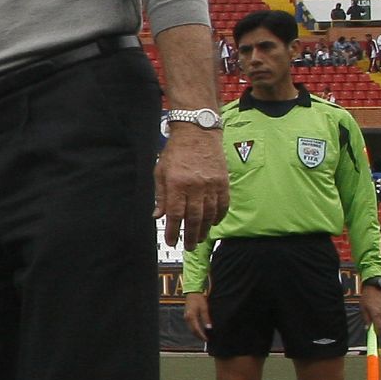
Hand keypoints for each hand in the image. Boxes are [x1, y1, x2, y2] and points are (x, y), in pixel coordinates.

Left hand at [154, 126, 228, 249]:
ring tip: (200, 238)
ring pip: (210, 213)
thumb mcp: (160, 172)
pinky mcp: (223, 181)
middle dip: (191, 235)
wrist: (198, 132)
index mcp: (177, 184)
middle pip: (194, 218)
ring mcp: (211, 184)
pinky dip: (219, 216)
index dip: (173, 231)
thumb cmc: (176, 152)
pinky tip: (214, 223)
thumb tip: (158, 215)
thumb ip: (160, 195)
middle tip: (189, 247)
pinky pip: (223, 204)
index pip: (175, 214)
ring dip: (205, 229)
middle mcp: (195, 186)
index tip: (171, 242)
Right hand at [183, 292, 210, 341]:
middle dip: (199, 336)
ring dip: (197, 333)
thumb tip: (209, 328)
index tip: (207, 339)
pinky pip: (190, 326)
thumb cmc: (199, 300)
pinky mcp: (187, 317)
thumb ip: (206, 318)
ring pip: (191, 329)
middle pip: (193, 330)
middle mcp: (187, 318)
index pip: (196, 329)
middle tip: (206, 340)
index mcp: (191, 316)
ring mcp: (186, 318)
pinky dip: (195, 329)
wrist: (192, 293)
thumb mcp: (204, 308)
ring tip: (204, 336)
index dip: (202, 335)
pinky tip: (200, 330)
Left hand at [360, 284, 380, 331]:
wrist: (374, 289)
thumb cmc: (366, 298)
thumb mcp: (362, 309)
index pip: (379, 327)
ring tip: (371, 314)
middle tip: (371, 326)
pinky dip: (380, 315)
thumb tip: (367, 328)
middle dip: (376, 326)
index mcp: (376, 314)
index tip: (376, 336)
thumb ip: (365, 319)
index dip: (378, 332)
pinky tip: (375, 310)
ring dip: (378, 320)